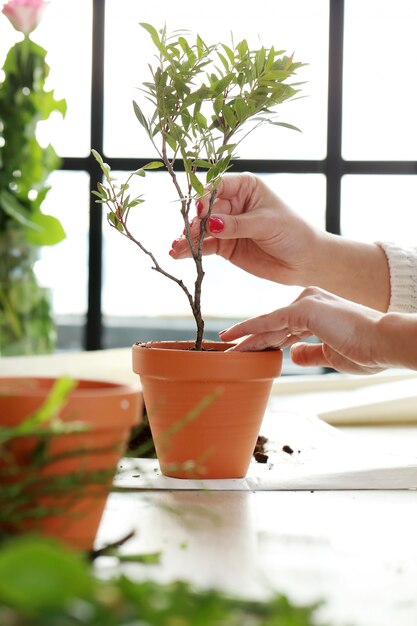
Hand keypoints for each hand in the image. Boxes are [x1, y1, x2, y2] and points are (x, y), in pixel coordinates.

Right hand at [170, 172, 320, 285]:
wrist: (305, 261)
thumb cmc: (293, 233)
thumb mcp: (266, 224)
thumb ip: (237, 225)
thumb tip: (209, 224)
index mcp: (246, 187)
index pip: (218, 186)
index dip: (205, 197)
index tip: (199, 211)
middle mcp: (233, 204)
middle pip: (205, 209)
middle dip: (193, 221)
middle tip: (185, 235)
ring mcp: (228, 226)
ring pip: (202, 229)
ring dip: (188, 238)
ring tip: (176, 248)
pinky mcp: (225, 246)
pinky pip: (205, 246)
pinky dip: (192, 250)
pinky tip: (179, 254)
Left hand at [219, 287, 387, 374]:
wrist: (383, 343)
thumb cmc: (365, 350)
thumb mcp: (330, 355)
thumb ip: (309, 353)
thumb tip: (292, 355)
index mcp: (317, 312)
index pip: (285, 328)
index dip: (266, 340)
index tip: (249, 349)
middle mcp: (309, 302)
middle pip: (273, 325)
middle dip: (251, 339)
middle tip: (229, 349)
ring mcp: (305, 302)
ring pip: (268, 324)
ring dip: (246, 338)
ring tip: (225, 348)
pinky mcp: (303, 308)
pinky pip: (270, 323)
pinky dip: (250, 331)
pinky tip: (233, 338)